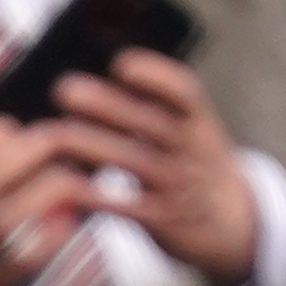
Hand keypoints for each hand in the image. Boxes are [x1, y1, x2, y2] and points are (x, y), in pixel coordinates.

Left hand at [53, 53, 257, 285]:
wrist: (229, 222)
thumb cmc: (190, 164)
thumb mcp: (187, 130)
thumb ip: (151, 108)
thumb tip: (93, 75)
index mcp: (197, 120)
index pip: (184, 91)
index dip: (154, 75)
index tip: (120, 63)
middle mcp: (192, 148)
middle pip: (151, 122)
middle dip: (108, 104)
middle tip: (64, 89)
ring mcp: (178, 184)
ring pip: (135, 162)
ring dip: (92, 146)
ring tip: (56, 136)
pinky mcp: (163, 219)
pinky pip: (128, 207)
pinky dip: (97, 197)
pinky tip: (65, 188)